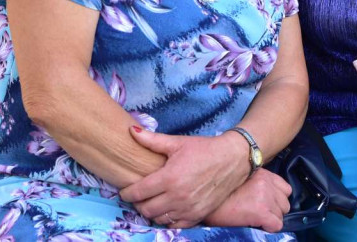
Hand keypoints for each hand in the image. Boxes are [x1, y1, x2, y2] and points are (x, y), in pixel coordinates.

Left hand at [119, 127, 249, 226]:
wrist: (233, 159)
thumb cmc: (204, 149)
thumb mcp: (177, 143)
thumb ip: (152, 140)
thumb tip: (131, 132)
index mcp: (170, 177)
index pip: (139, 192)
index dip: (127, 193)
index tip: (124, 191)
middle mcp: (178, 196)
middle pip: (146, 209)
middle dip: (138, 203)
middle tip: (138, 196)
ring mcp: (188, 208)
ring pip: (159, 219)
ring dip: (151, 212)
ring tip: (151, 202)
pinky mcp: (198, 215)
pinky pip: (175, 225)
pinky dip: (167, 220)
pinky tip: (166, 210)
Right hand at [202, 168, 290, 231]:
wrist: (206, 201)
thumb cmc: (219, 193)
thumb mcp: (238, 179)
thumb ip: (254, 182)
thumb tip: (261, 196)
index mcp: (262, 173)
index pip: (285, 189)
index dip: (276, 199)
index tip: (266, 204)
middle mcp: (266, 182)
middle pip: (285, 203)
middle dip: (274, 210)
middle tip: (259, 213)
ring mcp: (265, 197)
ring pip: (281, 215)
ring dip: (271, 219)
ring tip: (255, 219)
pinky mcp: (262, 211)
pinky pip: (276, 225)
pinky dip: (268, 228)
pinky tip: (256, 225)